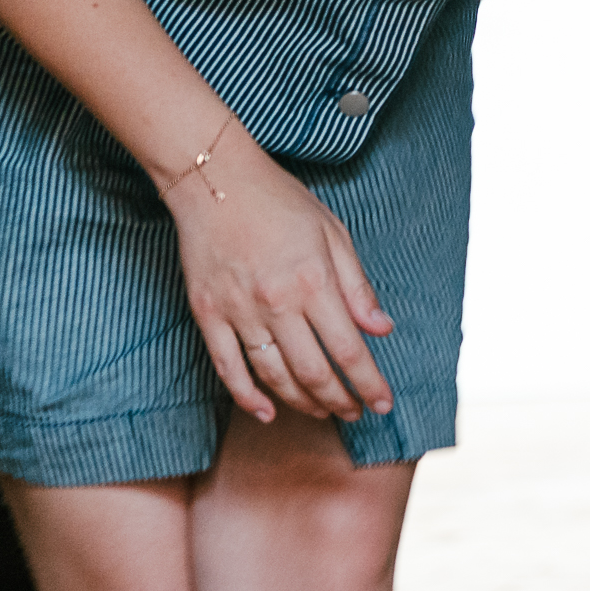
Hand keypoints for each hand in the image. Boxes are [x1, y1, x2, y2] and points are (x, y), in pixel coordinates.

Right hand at [167, 145, 395, 425]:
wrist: (213, 178)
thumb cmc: (279, 201)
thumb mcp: (333, 233)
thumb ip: (357, 286)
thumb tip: (382, 329)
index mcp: (314, 281)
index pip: (349, 350)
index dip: (369, 383)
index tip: (383, 403)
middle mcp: (276, 302)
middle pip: (313, 372)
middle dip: (340, 400)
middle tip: (355, 412)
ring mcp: (238, 311)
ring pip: (274, 376)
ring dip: (302, 403)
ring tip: (322, 412)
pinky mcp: (206, 314)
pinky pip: (227, 368)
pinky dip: (247, 396)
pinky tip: (267, 412)